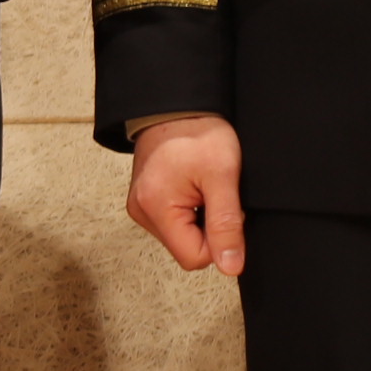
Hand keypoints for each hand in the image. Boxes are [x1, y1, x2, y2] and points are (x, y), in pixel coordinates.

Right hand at [124, 111, 246, 278]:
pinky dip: (190, 210)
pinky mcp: (145, 200)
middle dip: (209, 227)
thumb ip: (226, 224)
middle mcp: (141, 211)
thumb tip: (230, 266)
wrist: (177, 104)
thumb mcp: (223, 176)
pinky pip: (174, 222)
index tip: (224, 207)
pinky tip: (193, 187)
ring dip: (200, 218)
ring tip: (202, 185)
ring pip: (181, 236)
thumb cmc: (198, 132)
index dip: (219, 240)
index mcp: (155, 208)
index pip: (194, 257)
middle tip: (214, 192)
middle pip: (186, 248)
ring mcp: (140, 206)